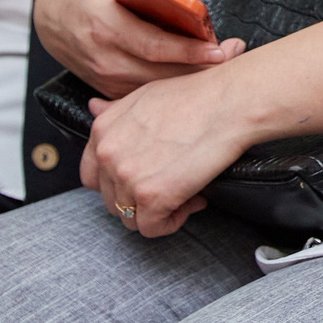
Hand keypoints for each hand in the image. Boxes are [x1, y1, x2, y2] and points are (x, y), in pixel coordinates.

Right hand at [33, 0, 242, 98]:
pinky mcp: (104, 86)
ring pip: (151, 87)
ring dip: (187, 80)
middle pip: (157, 71)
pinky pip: (141, 92)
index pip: (153, 44)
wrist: (53, 9)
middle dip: (197, 67)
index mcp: (104, 23)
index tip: (219, 50)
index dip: (188, 50)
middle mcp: (100, 54)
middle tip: (232, 57)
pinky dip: (168, 87)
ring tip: (220, 64)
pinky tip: (194, 75)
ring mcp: (101, 75)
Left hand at [81, 65, 248, 236]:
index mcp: (104, 129)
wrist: (231, 102)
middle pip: (112, 200)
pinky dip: (172, 221)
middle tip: (173, 184)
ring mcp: (127, 177)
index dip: (118, 184)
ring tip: (188, 192)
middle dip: (142, 198)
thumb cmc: (200, 95)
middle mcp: (108, 154)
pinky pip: (152, 228)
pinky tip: (193, 200)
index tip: (144, 179)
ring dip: (158, 211)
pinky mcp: (151, 197)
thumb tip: (94, 108)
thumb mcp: (146, 95)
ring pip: (129, 218)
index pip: (92, 175)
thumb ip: (116, 111)